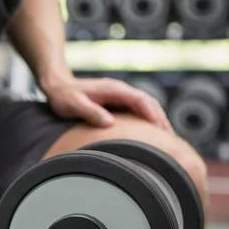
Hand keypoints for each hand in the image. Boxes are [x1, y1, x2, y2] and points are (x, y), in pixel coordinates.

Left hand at [43, 76, 172, 131]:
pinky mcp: (117, 101)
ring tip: (166, 140)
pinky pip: (138, 110)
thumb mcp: (74, 105)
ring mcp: (120, 95)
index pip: (140, 100)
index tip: (161, 131)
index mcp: (114, 90)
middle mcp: (120, 90)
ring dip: (157, 121)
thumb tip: (109, 123)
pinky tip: (150, 135)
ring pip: (146, 106)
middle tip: (170, 141)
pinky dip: (148, 120)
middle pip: (149, 103)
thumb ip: (91, 113)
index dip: (152, 115)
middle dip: (161, 120)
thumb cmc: (64, 97)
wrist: (58, 87)